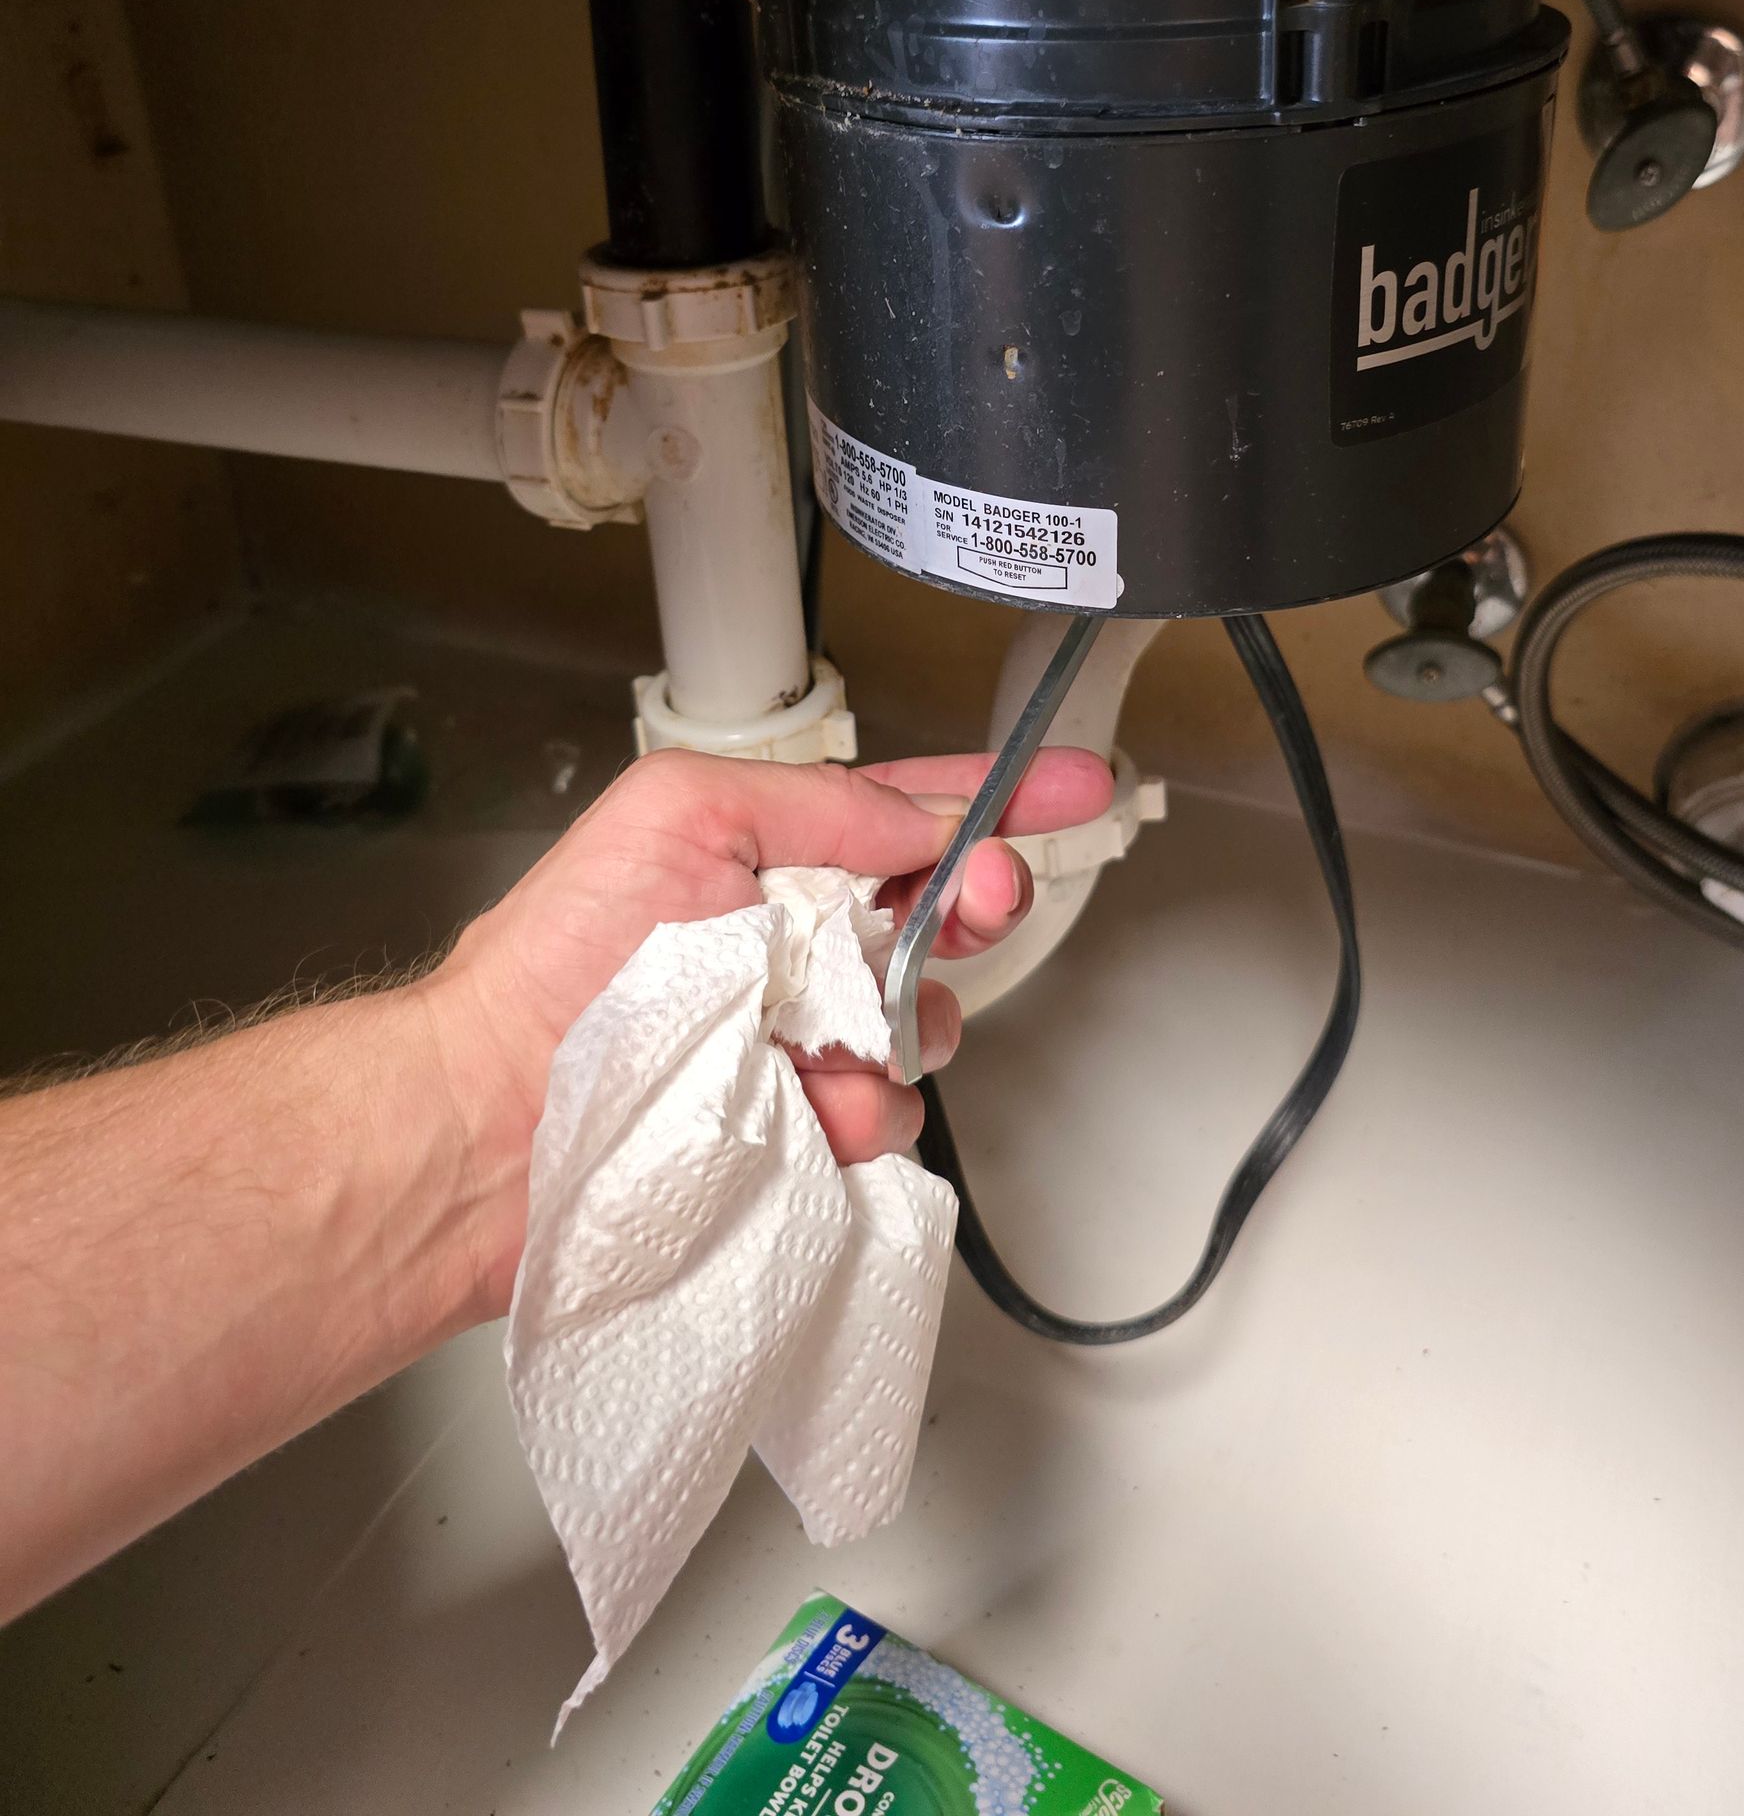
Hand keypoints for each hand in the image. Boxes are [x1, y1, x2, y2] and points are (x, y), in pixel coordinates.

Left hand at [425, 746, 1113, 1313]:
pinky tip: (796, 1111)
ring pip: (925, 1024)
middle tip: (979, 897)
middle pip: (941, 915)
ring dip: (894, 1022)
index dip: (998, 796)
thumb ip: (818, 802)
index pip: (907, 814)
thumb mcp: (682, 814)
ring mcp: (800, 1046)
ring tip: (813, 1038)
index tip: (1079, 783)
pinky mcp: (800, 1136)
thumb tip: (919, 820)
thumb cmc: (557, 961)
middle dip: (976, 897)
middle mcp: (792, 949)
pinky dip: (853, 1111)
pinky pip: (887, 1116)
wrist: (488, 1121)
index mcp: (766, 858)